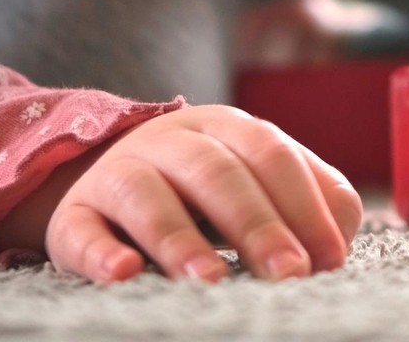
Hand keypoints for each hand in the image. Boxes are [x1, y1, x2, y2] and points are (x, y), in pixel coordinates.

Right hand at [44, 104, 362, 284]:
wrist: (109, 181)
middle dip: (256, 224)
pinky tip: (123, 274)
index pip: (269, 153)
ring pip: (145, 196)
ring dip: (179, 239)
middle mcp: (168, 142)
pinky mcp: (73, 216)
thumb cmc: (206, 191)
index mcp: (223, 127)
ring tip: (210, 281)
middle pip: (215, 172)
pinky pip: (80, 230)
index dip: (303, 203)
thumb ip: (310, 200)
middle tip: (287, 274)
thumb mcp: (259, 181)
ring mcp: (116, 175)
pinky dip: (99, 252)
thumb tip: (334, 245)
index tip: (327, 259)